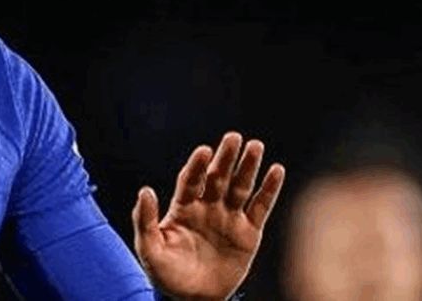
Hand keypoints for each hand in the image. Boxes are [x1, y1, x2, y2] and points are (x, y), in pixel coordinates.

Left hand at [131, 131, 284, 300]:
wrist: (193, 298)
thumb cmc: (167, 274)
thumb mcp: (149, 249)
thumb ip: (144, 220)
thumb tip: (145, 190)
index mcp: (183, 208)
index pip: (191, 180)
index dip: (198, 166)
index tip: (204, 151)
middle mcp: (207, 207)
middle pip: (218, 177)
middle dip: (226, 158)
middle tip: (233, 137)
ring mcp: (229, 218)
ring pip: (240, 187)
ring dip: (248, 166)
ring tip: (256, 146)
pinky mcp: (249, 233)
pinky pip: (260, 207)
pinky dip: (269, 190)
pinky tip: (277, 170)